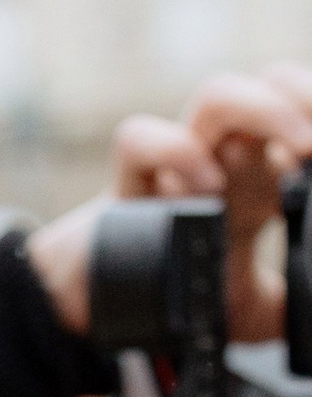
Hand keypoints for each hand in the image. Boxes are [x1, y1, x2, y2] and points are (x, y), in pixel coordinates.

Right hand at [28, 61, 311, 338]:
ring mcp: (176, 161)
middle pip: (268, 85)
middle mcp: (222, 157)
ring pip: (217, 95)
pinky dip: (175, 153)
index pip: (300, 115)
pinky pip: (140, 138)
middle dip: (303, 98)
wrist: (105, 310)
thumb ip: (289, 306)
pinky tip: (206, 190)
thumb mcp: (254, 310)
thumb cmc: (182, 299)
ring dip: (263, 110)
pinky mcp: (129, 179)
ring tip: (296, 148)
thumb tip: (310, 311)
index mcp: (261, 178)